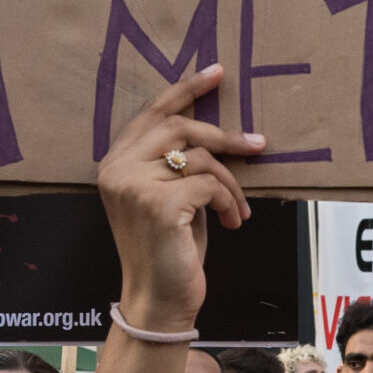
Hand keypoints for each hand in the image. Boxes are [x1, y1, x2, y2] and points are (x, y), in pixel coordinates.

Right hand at [97, 65, 261, 334]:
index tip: (218, 71)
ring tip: (239, 210)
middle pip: (180, 127)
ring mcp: (134, 185)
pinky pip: (209, 184)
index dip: (186, 89)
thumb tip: (217, 131)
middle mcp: (117, 169)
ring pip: (200, 157)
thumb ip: (177, 163)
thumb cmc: (169, 250)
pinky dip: (229, 201)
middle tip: (258, 145)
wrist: (158, 300)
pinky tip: (232, 223)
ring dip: (230, 182)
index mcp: (115, 163)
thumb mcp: (171, 197)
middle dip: (225, 135)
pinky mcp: (158, 204)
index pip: (152, 112)